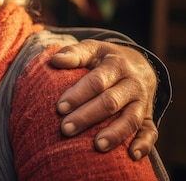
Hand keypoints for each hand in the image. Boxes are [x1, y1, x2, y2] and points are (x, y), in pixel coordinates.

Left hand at [50, 39, 157, 159]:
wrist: (139, 64)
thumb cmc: (105, 59)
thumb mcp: (92, 49)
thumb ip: (74, 53)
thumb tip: (55, 60)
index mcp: (116, 65)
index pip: (96, 81)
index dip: (78, 94)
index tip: (60, 108)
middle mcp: (132, 84)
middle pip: (110, 102)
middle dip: (87, 116)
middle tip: (66, 129)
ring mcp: (142, 102)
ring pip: (130, 119)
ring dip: (115, 134)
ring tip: (97, 146)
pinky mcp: (148, 117)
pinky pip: (150, 132)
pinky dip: (144, 144)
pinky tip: (132, 155)